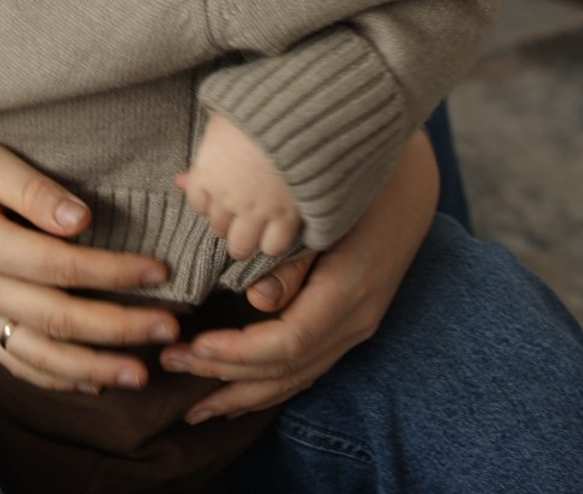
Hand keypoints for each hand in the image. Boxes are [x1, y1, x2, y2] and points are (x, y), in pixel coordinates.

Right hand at [0, 141, 178, 391]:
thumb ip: (30, 188)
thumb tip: (82, 219)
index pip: (59, 266)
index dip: (113, 272)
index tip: (157, 270)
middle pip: (58, 319)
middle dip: (119, 328)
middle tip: (169, 327)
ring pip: (40, 355)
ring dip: (94, 367)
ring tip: (141, 373)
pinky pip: (16, 363)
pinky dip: (55, 378)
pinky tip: (91, 382)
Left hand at [159, 128, 438, 423]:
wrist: (411, 179)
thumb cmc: (361, 183)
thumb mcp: (326, 210)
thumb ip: (292, 257)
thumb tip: (257, 299)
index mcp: (348, 290)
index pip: (287, 342)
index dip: (238, 351)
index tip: (193, 345)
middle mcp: (356, 319)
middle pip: (286, 369)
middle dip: (226, 375)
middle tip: (171, 366)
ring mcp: (357, 325)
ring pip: (298, 378)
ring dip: (244, 392)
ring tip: (195, 403)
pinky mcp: (352, 322)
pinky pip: (308, 367)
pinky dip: (271, 384)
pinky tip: (239, 391)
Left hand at [175, 109, 301, 260]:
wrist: (291, 116)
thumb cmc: (254, 111)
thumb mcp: (219, 124)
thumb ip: (203, 156)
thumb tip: (180, 180)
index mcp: (208, 173)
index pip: (197, 204)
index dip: (208, 202)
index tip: (218, 198)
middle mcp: (227, 198)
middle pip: (217, 227)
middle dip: (226, 223)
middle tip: (238, 214)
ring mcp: (256, 211)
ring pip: (241, 246)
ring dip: (245, 241)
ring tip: (254, 231)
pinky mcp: (285, 217)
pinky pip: (273, 246)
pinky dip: (274, 242)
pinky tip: (278, 230)